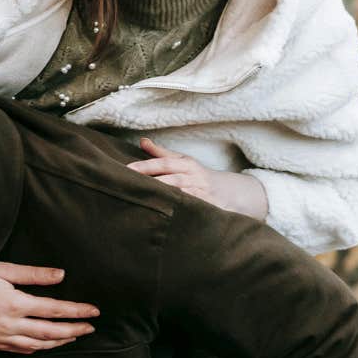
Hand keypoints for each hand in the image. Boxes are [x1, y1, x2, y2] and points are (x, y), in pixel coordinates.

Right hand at [0, 263, 99, 354]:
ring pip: (36, 345)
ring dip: (57, 342)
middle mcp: (9, 325)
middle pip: (50, 333)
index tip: (94, 312)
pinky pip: (18, 350)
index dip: (77, 312)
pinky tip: (44, 345)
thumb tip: (61, 275)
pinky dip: (35, 348)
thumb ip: (35, 274)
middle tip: (91, 329)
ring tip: (72, 337)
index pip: (56, 311)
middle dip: (74, 331)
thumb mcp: (5, 269)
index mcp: (16, 304)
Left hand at [128, 138, 268, 219]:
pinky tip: (166, 216)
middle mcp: (194, 177)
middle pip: (171, 178)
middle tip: (131, 185)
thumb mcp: (182, 161)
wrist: (230, 192)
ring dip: (165, 197)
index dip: (146, 166)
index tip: (127, 169)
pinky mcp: (209, 208)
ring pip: (182, 194)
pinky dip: (181, 211)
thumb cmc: (198, 176)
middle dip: (152, 181)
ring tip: (146, 201)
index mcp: (186, 164)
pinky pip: (193, 209)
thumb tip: (142, 141)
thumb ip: (161, 153)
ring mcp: (202, 193)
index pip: (164, 163)